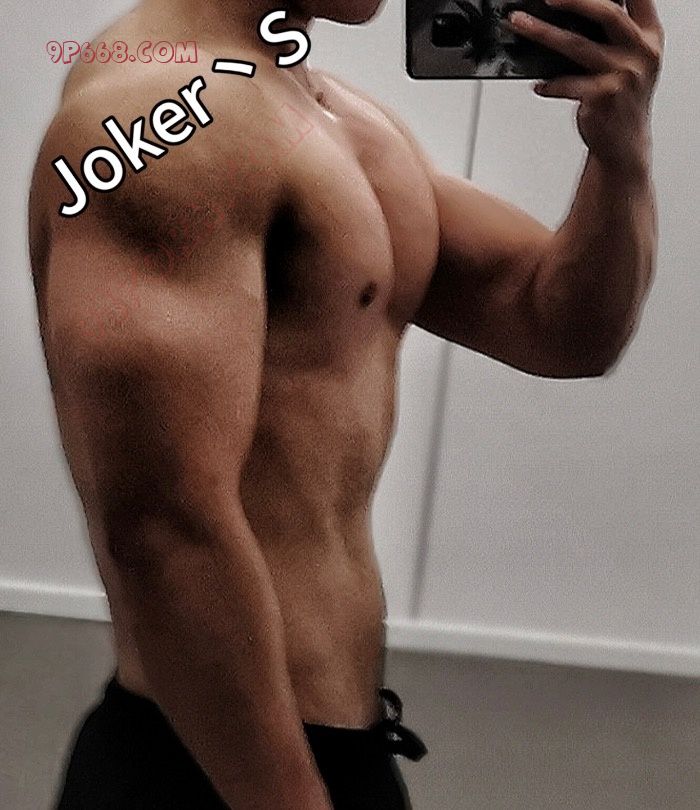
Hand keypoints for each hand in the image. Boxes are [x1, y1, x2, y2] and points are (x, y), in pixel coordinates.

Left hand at [506, 0, 664, 175]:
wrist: (624, 145)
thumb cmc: (621, 101)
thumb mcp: (629, 62)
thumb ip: (613, 36)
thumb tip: (570, 12)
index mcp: (650, 36)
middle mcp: (641, 52)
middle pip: (606, 13)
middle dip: (574, 0)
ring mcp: (623, 75)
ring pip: (577, 46)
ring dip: (544, 33)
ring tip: (521, 24)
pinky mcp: (604, 98)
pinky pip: (568, 84)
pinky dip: (549, 84)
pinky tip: (539, 85)